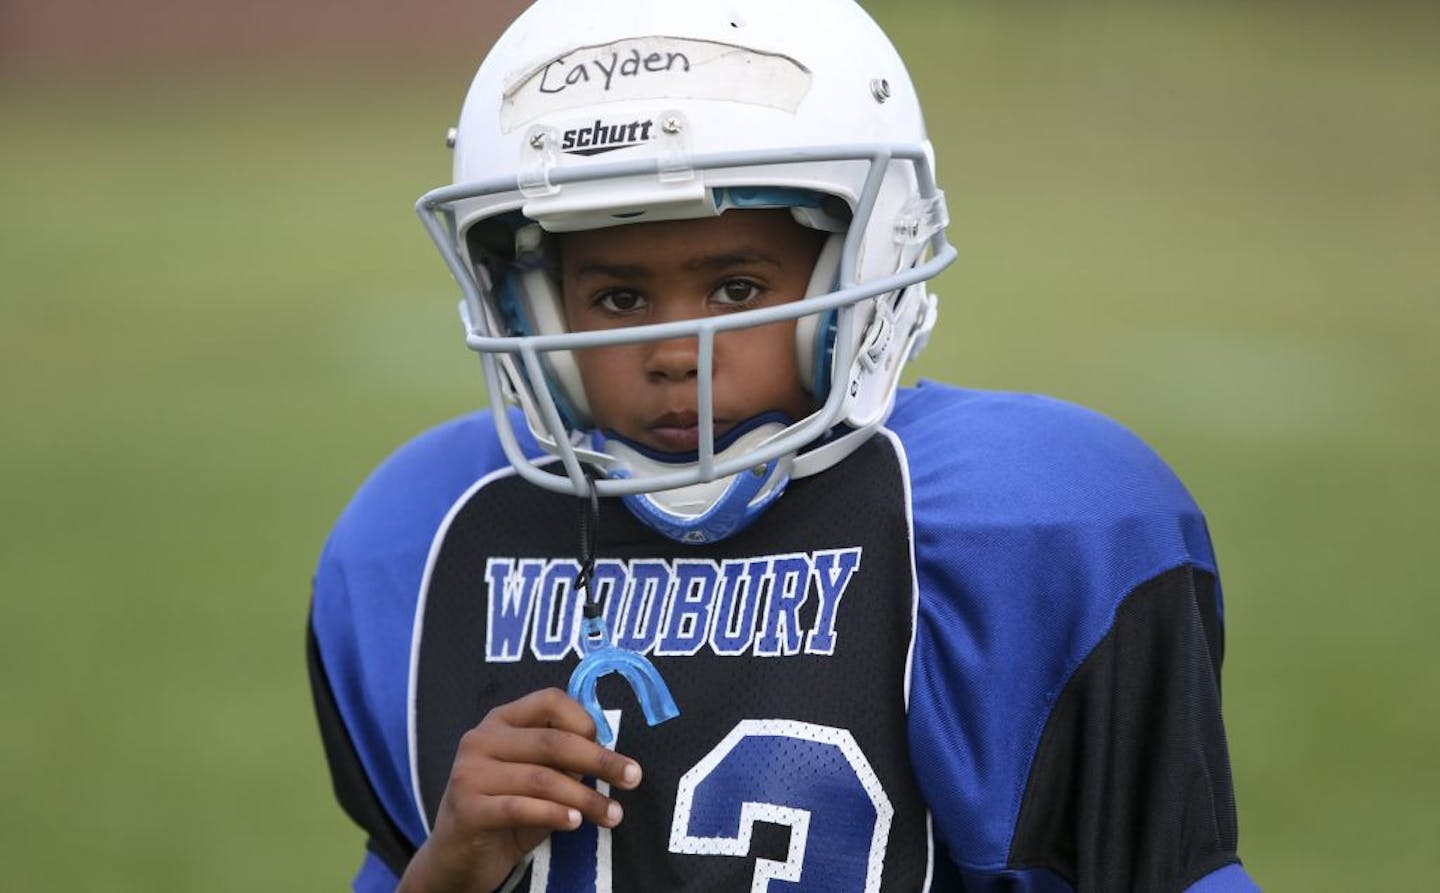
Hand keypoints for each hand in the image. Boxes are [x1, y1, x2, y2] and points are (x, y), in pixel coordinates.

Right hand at [397, 687, 642, 891]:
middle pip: (552, 741)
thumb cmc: (505, 812)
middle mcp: (481, 739)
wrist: (456, 857)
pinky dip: (554, 815)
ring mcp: (470, 773)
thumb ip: (561, 762)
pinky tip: (575, 823)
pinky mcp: (467, 809)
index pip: (550, 701)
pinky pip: (521, 808)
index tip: (609, 744)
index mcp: (501, 721)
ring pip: (542, 778)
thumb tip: (608, 756)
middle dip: (599, 760)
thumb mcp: (535, 779)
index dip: (585, 720)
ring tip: (613, 815)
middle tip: (633, 777)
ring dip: (585, 798)